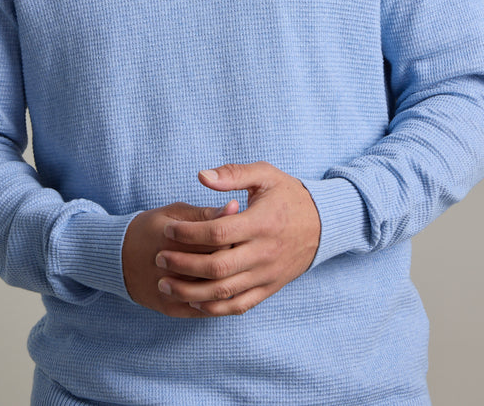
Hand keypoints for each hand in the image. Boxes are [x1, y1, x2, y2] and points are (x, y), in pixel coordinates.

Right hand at [122, 198, 238, 316]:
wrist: (117, 258)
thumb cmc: (152, 229)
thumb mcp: (175, 213)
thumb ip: (206, 213)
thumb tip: (235, 207)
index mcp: (171, 239)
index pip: (216, 241)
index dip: (236, 237)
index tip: (245, 232)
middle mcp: (169, 268)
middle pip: (216, 267)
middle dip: (235, 260)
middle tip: (246, 252)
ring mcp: (169, 292)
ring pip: (211, 292)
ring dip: (230, 282)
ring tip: (238, 269)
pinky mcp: (170, 308)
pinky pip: (203, 310)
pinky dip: (219, 301)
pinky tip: (228, 288)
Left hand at [155, 161, 320, 315]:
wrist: (323, 224)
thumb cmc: (288, 195)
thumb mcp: (265, 175)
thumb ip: (233, 174)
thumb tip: (201, 176)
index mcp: (261, 222)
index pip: (218, 232)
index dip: (189, 233)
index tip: (168, 228)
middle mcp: (264, 252)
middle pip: (217, 267)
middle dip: (182, 265)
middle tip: (159, 258)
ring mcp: (266, 274)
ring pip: (224, 293)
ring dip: (190, 292)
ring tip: (165, 284)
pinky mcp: (269, 288)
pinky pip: (239, 306)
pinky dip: (214, 309)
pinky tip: (193, 302)